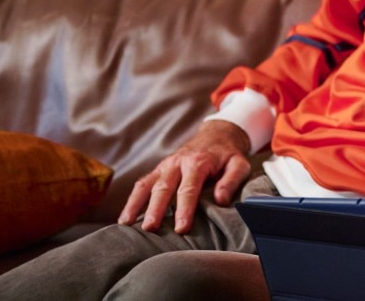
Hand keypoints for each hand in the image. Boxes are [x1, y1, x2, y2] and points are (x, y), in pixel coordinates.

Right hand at [117, 120, 251, 233]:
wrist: (217, 135)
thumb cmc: (228, 155)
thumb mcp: (239, 164)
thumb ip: (231, 181)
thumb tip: (221, 200)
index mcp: (197, 162)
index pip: (189, 188)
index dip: (184, 209)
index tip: (181, 228)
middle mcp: (177, 163)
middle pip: (163, 187)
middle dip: (155, 209)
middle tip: (150, 229)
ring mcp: (165, 166)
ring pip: (146, 185)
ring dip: (135, 204)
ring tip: (127, 224)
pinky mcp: (158, 170)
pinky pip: (141, 184)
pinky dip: (132, 200)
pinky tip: (126, 218)